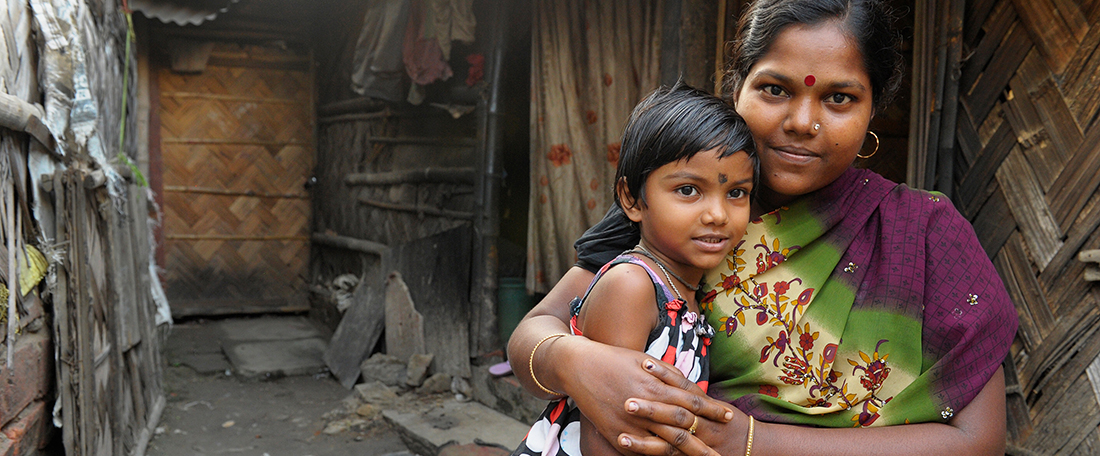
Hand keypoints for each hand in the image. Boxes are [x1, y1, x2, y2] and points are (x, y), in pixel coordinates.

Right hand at [553, 337, 733, 452]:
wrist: (578, 367)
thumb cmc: (613, 359)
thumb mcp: (644, 360)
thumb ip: (668, 375)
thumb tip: (690, 385)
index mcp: (655, 386)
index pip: (692, 401)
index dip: (711, 409)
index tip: (728, 416)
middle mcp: (646, 406)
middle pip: (683, 427)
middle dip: (706, 440)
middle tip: (723, 451)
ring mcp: (631, 423)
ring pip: (666, 443)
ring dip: (687, 453)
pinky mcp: (617, 434)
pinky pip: (643, 451)